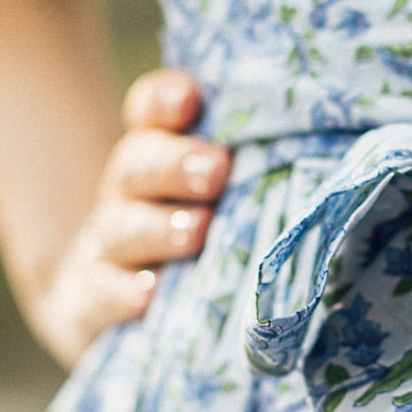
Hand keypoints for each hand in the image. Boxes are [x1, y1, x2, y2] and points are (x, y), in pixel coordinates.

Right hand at [25, 68, 229, 367]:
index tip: (189, 99)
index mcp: (157, 155)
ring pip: (121, 229)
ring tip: (197, 232)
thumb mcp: (222, 205)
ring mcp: (103, 249)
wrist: (109, 312)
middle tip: (217, 171)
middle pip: (137, 164)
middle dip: (176, 164)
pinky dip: (121, 292)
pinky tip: (149, 293)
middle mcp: (127, 194)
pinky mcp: (86, 302)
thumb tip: (325, 157)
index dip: (164, 100)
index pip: (150, 110)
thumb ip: (259, 175)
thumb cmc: (201, 246)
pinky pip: (98, 293)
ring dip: (160, 228)